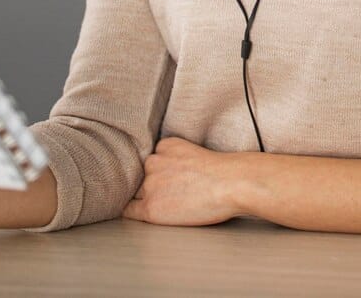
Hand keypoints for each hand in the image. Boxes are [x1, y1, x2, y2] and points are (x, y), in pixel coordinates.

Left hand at [122, 137, 247, 226]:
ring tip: (169, 206)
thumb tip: (173, 180)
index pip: (151, 161)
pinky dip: (136, 213)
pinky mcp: (150, 208)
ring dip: (147, 199)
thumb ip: (177, 161)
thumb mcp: (196, 154)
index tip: (169, 181)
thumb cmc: (225, 173)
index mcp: (165, 145)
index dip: (158, 173)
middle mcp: (153, 162)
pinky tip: (150, 215)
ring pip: (137, 193)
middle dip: (152, 185)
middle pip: (142, 176)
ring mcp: (150, 185)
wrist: (232, 184)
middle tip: (171, 195)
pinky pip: (129, 211)